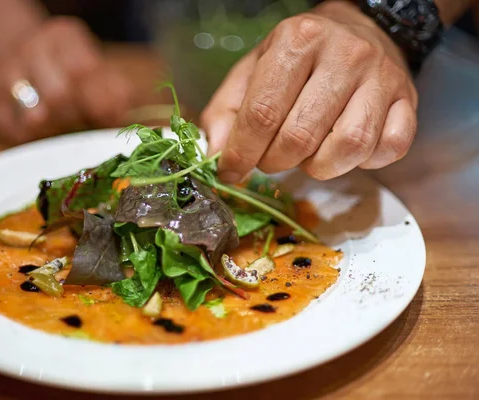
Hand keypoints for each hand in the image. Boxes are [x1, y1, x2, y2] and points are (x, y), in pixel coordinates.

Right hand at [0, 16, 132, 143]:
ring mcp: (4, 74)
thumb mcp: (94, 68)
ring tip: (61, 127)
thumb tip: (124, 118)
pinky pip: (15, 133)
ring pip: (37, 117)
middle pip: (60, 97)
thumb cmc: (66, 71)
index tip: (107, 119)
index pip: (83, 71)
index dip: (100, 102)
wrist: (13, 54)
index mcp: (62, 37)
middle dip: (77, 119)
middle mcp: (29, 48)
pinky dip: (34, 139)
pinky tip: (40, 130)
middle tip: (82, 124)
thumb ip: (116, 92)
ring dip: (56, 131)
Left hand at [202, 0, 417, 181]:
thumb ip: (226, 111)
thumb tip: (217, 154)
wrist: (359, 27)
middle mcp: (344, 54)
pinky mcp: (408, 99)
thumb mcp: (253, 70)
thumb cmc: (298, 56)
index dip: (241, 153)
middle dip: (275, 162)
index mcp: (297, 40)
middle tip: (270, 159)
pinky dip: (365, 162)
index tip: (230, 171)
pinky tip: (344, 149)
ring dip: (319, 167)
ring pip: (349, 147)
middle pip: (301, 136)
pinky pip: (390, 149)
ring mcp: (382, 76)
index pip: (262, 113)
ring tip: (307, 155)